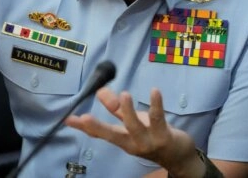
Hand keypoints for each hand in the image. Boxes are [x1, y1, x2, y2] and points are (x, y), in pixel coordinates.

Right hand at [65, 87, 204, 177]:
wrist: (179, 156)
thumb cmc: (153, 135)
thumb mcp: (133, 121)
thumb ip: (117, 108)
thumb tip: (101, 91)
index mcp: (123, 140)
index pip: (99, 133)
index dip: (83, 127)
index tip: (68, 119)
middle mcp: (132, 143)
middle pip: (112, 135)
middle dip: (98, 127)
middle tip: (84, 117)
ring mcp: (148, 142)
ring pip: (135, 127)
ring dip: (128, 111)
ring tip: (124, 94)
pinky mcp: (164, 136)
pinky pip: (159, 119)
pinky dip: (156, 105)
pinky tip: (154, 91)